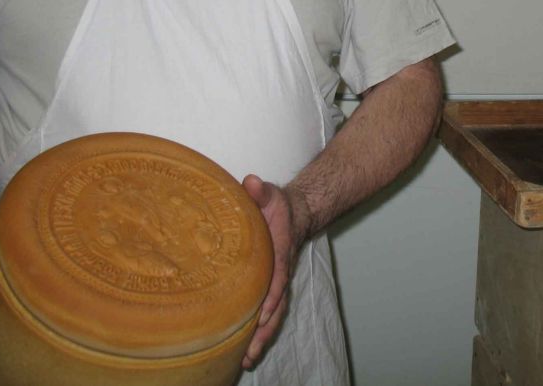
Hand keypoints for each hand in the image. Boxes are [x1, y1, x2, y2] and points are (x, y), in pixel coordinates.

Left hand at [241, 174, 310, 368]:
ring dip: (263, 337)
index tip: (261, 313)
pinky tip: (247, 349)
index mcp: (279, 251)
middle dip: (265, 330)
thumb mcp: (270, 194)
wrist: (295, 212)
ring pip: (274, 314)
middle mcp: (281, 272)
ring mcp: (278, 282)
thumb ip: (260, 190)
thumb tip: (251, 182)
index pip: (277, 276)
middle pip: (276, 305)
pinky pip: (268, 311)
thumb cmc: (277, 206)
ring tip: (248, 361)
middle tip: (251, 353)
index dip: (271, 295)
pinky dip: (261, 331)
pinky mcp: (271, 287)